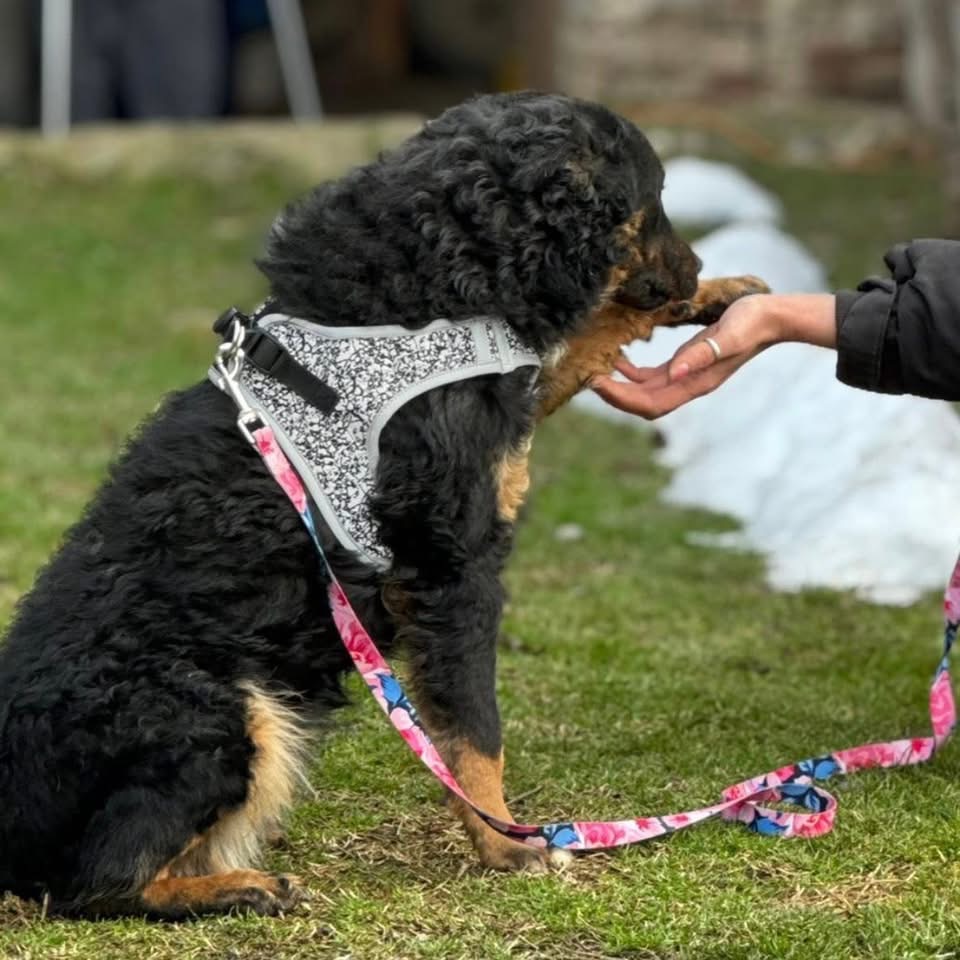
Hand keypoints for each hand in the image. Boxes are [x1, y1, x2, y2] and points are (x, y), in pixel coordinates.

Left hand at [591, 293, 836, 419]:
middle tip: (587, 376)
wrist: (772, 317)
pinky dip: (632, 371)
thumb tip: (675, 372)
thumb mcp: (729, 333)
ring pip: (644, 392)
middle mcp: (688, 384)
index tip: (598, 382)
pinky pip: (652, 377)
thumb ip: (703, 352)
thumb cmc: (753, 321)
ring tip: (596, 368)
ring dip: (619, 384)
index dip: (622, 398)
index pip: (650, 404)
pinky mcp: (685, 363)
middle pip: (642, 403)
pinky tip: (618, 356)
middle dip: (613, 394)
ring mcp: (686, 376)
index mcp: (696, 382)